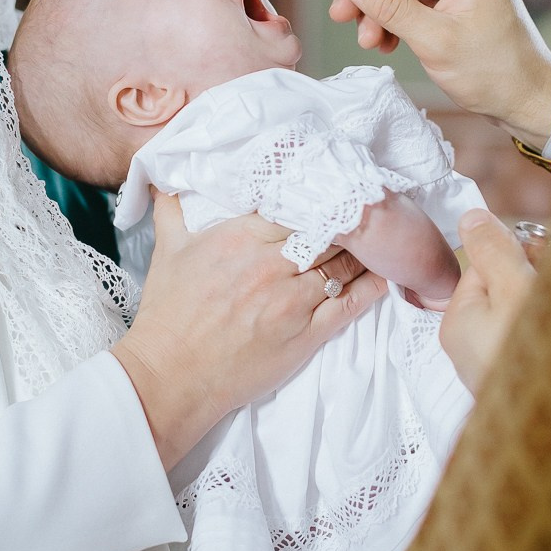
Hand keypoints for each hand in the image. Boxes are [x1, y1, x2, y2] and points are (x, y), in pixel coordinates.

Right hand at [112, 195, 385, 469]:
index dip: (316, 196)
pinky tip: (385, 275)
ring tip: (380, 240)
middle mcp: (273, 264)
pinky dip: (371, 287)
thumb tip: (164, 174)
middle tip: (363, 210)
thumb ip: (173, 206)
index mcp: (242, 236)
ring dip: (363, 251)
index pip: (296, 204)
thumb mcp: (168, 249)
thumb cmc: (168, 314)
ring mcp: (293, 300)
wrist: (172, 375)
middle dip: (345, 220)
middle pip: (327, 231)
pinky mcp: (307, 334)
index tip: (330, 189)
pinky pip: (351, 304)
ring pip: (343, 264)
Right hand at [328, 0, 550, 147]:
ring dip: (378, 7)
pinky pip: (415, 1)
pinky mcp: (457, 6)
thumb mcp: (434, 40)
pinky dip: (395, 19)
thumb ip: (390, 6)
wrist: (528, 102)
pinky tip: (384, 42)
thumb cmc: (494, 73)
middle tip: (341, 12)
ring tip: (366, 38)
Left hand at [440, 209, 534, 392]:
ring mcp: (499, 370)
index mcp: (458, 323)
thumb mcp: (515, 288)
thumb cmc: (538, 358)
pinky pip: (538, 341)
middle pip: (504, 290)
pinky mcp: (526, 385)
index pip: (484, 266)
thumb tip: (472, 216)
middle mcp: (471, 349)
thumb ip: (495, 250)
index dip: (519, 253)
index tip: (547, 253)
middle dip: (537, 277)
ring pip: (525, 314)